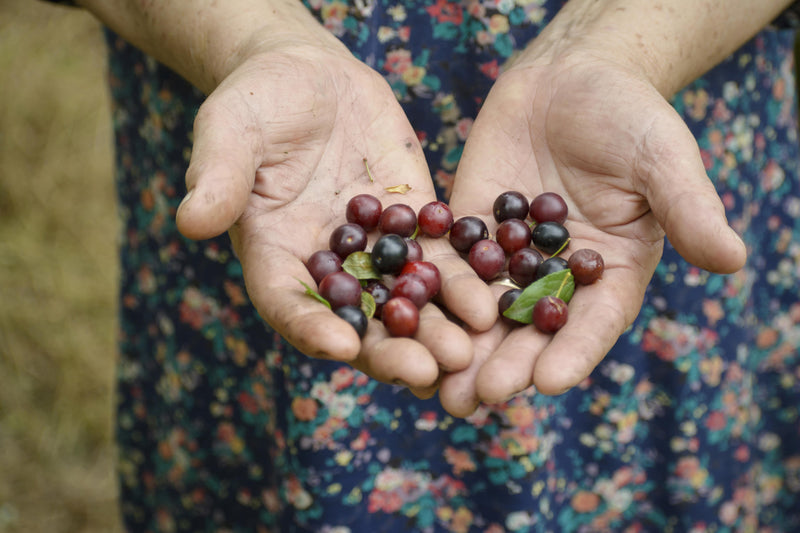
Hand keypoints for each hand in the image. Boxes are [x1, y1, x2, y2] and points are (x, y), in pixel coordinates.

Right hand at [175, 39, 496, 392]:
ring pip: (406, 299)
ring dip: (437, 327)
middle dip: (390, 348)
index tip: (339, 346)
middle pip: (356, 320)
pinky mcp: (413, 222)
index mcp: (275, 255)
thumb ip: (218, 174)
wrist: (311, 76)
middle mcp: (327, 265)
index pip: (287, 303)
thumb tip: (192, 221)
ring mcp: (374, 249)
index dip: (310, 328)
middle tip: (426, 371)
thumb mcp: (230, 129)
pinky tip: (491, 301)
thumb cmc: (257, 100)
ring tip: (469, 349)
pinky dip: (463, 281)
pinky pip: (440, 256)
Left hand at [439, 52, 745, 415]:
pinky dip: (428, 293)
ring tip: (435, 384)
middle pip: (529, 330)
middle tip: (476, 398)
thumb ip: (688, 209)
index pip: (593, 322)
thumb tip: (734, 260)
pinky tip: (404, 319)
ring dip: (459, 346)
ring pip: (482, 309)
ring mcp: (509, 258)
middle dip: (502, 364)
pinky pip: (446, 264)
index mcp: (610, 273)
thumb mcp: (663, 159)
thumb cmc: (629, 115)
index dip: (573, 352)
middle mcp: (557, 276)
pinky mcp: (468, 231)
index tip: (549, 383)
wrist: (570, 79)